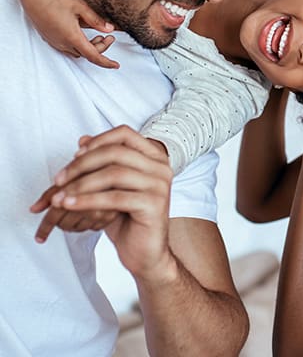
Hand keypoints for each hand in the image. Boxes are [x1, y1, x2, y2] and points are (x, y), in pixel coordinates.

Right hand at [24, 0, 118, 68]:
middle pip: (87, 54)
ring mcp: (56, 42)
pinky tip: (83, 35)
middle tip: (110, 37)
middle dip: (101, 47)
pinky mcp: (51, 39)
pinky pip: (68, 48)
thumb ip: (96, 20)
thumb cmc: (56, 0)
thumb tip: (111, 29)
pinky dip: (80, 45)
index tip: (116, 65)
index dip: (106, 62)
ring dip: (90, 47)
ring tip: (98, 35)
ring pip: (78, 52)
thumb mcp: (81, 7)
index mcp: (73, 37)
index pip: (93, 56)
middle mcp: (64, 43)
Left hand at [35, 126, 174, 280]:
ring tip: (58, 197)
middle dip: (82, 164)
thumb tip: (82, 140)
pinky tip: (69, 205)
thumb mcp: (112, 187)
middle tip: (58, 180)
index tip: (75, 155)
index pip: (124, 134)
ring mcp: (160, 185)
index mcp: (154, 157)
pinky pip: (114, 197)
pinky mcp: (154, 204)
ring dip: (80, 184)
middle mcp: (161, 167)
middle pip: (116, 152)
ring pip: (114, 173)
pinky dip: (87, 200)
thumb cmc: (129, 219)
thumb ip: (102, 164)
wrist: (146, 253)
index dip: (98, 140)